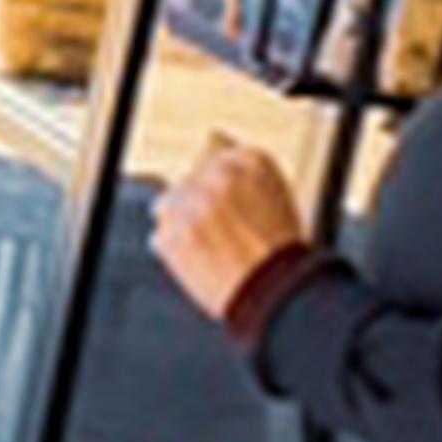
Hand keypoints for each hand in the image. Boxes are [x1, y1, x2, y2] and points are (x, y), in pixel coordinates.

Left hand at [151, 134, 311, 323]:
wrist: (272, 290)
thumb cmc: (281, 251)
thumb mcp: (277, 195)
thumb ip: (243, 173)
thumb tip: (215, 156)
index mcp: (248, 160)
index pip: (214, 151)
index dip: (217, 181)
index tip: (223, 199)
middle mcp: (216, 176)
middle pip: (188, 180)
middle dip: (198, 202)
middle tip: (219, 228)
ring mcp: (190, 204)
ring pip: (168, 204)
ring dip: (181, 222)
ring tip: (208, 245)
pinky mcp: (170, 234)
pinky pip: (160, 237)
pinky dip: (174, 250)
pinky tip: (201, 260)